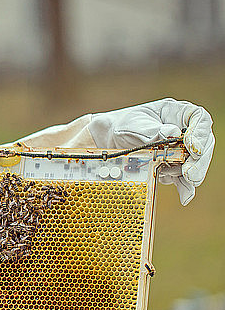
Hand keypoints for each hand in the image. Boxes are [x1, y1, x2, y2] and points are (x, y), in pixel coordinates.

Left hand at [87, 98, 213, 204]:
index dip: (200, 133)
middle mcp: (183, 131)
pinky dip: (184, 186)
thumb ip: (153, 130)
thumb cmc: (122, 125)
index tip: (193, 148)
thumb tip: (172, 133)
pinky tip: (185, 196)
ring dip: (185, 174)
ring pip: (193, 163)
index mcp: (177, 113)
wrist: (107, 140)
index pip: (199, 118)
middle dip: (198, 161)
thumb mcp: (133, 125)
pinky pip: (182, 177)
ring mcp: (179, 150)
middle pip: (202, 144)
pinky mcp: (172, 165)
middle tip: (190, 174)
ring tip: (166, 175)